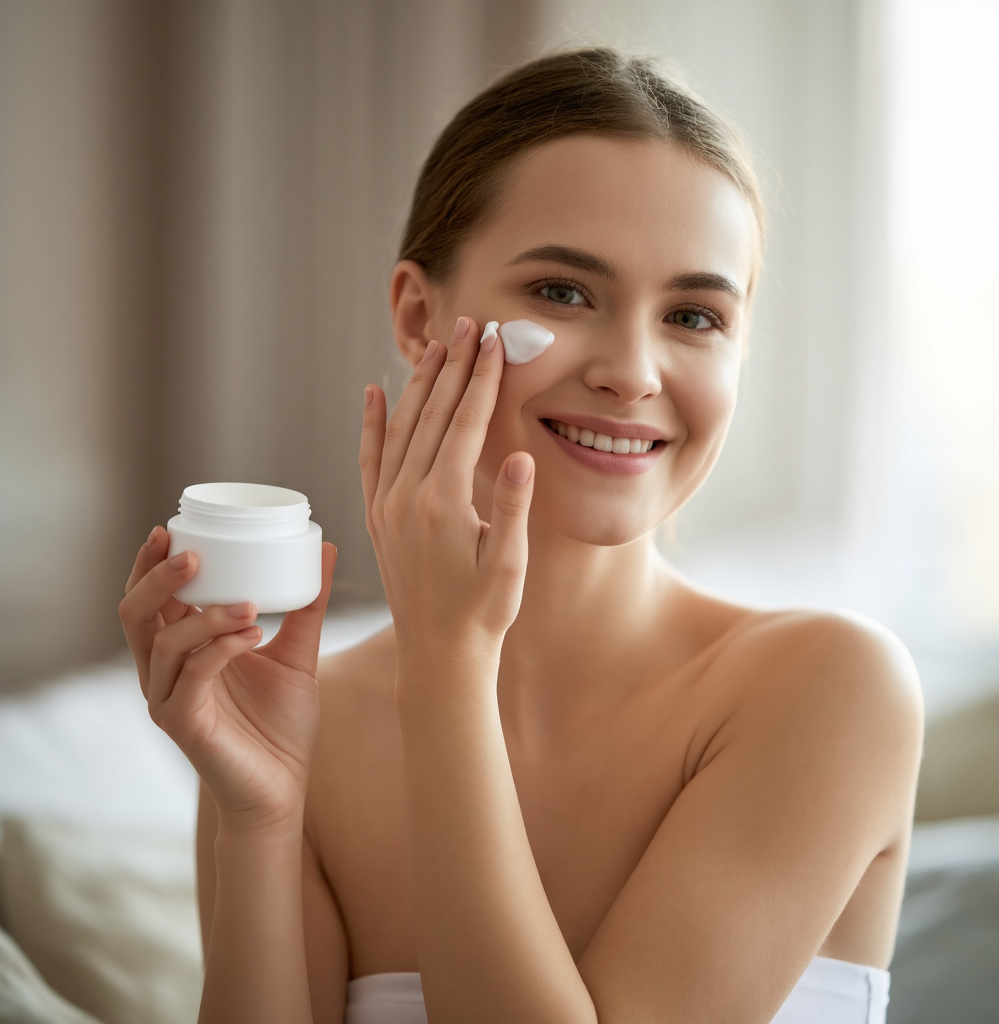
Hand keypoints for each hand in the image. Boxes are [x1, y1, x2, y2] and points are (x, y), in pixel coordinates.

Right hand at [119, 528, 336, 835]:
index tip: (170, 528)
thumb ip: (306, 604)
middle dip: (156, 579)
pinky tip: (252, 634)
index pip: (147, 600)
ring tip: (247, 605)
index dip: (148, 564)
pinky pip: (191, 677)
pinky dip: (220, 649)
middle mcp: (163, 673)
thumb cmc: (281, 724)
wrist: (283, 788)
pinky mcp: (184, 725)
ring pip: (163, 643)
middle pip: (134, 615)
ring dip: (204, 615)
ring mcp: (168, 701)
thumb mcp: (297, 652)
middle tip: (192, 555)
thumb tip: (324, 550)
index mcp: (180, 652)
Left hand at [359, 316, 534, 660]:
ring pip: (400, 428)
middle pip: (432, 415)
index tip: (494, 340)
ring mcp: (386, 506)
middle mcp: (407, 497)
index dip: (482, 378)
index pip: (464, 424)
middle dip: (454, 366)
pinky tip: (372, 392)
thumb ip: (512, 509)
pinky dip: (371, 422)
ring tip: (436, 345)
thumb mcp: (508, 565)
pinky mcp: (376, 517)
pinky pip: (369, 458)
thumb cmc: (483, 614)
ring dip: (418, 383)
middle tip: (470, 323)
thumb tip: (522, 454)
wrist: (439, 656)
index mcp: (443, 504)